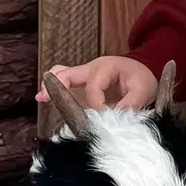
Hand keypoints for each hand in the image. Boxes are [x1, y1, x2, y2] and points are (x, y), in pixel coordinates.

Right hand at [36, 56, 157, 110]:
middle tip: (45, 98)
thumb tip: (116, 117)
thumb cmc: (142, 79)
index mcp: (106, 67)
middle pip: (67, 73)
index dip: (97, 105)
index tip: (105, 117)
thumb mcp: (143, 90)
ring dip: (51, 85)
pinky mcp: (81, 84)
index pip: (93, 88)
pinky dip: (54, 88)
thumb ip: (131, 103)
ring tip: (42, 98)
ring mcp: (84, 76)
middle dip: (56, 86)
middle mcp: (91, 69)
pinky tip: (46, 100)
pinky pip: (64, 81)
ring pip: (61, 74)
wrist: (143, 71)